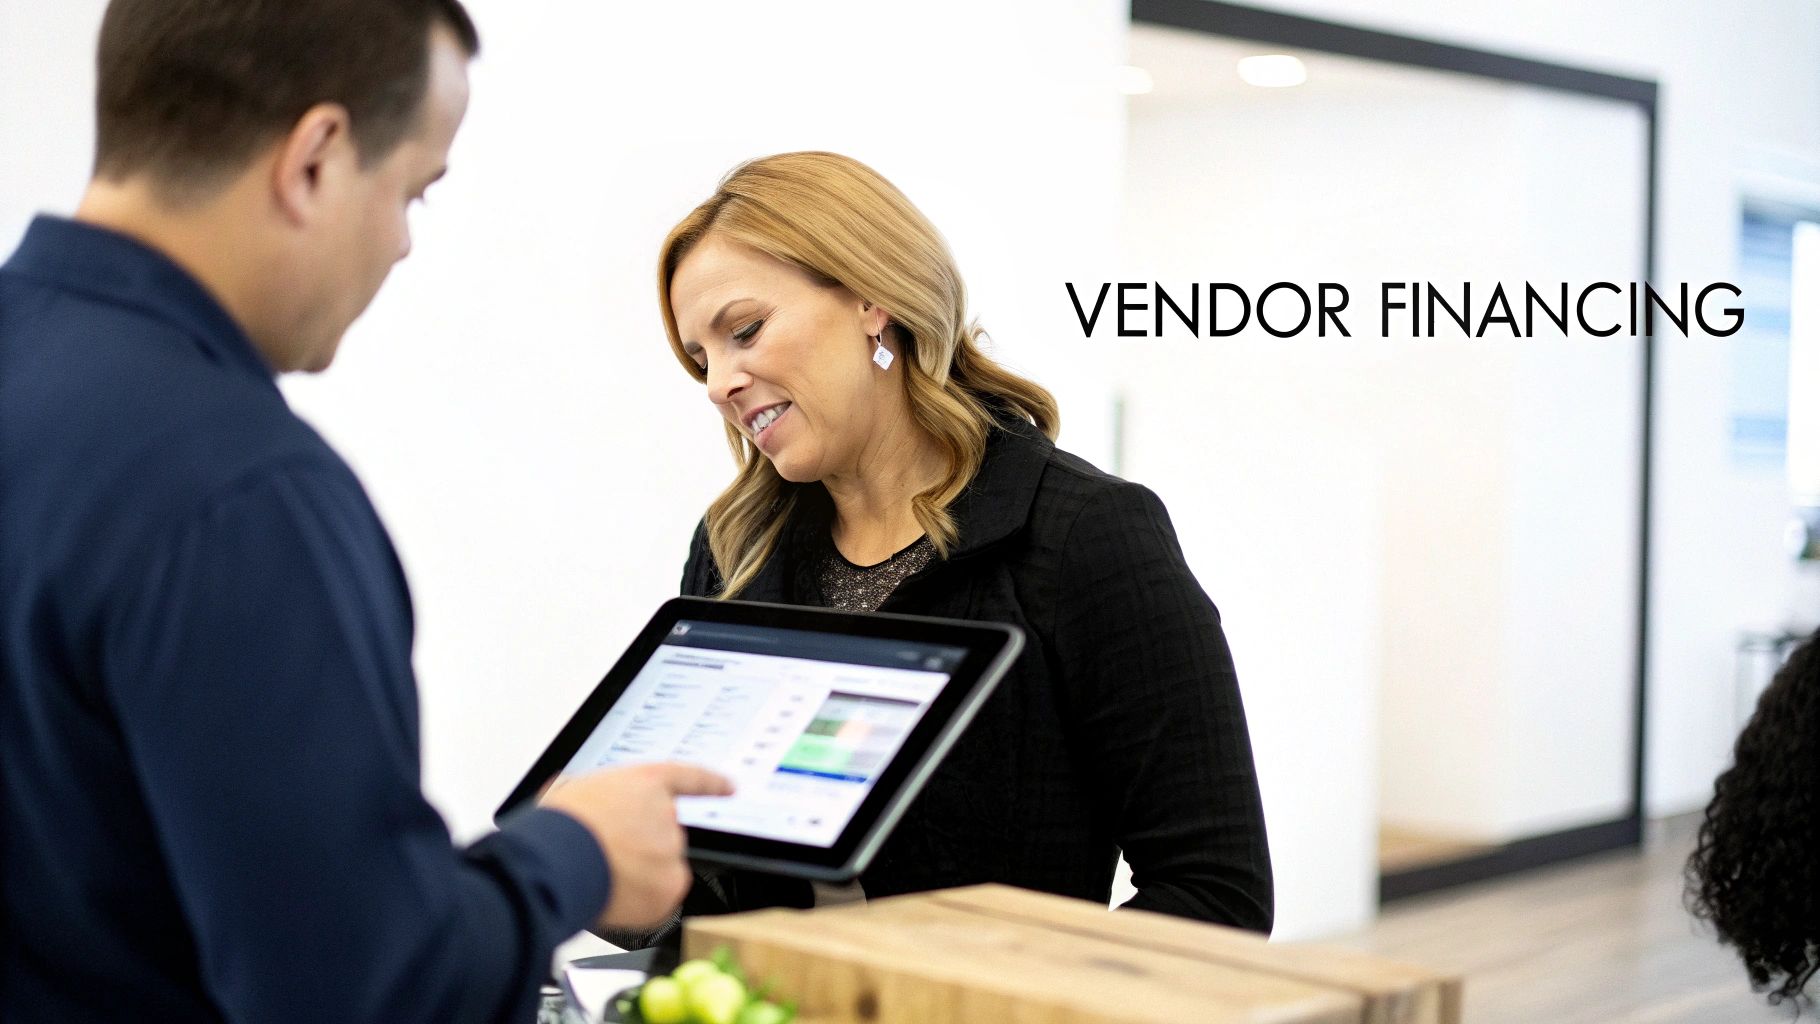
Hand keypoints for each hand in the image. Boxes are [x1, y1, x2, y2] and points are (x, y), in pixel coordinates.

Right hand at [540, 763, 733, 929]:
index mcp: (645, 783)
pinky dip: (642, 904)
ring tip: (604, 876)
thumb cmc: (558, 827)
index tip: (729, 788)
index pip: (688, 779)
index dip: (710, 785)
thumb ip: (605, 800)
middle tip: (608, 859)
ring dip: (639, 878)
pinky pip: (660, 898)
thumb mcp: (577, 793)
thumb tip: (598, 814)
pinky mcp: (671, 883)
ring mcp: (672, 848)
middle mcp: (666, 813)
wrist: (556, 857)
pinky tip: (614, 896)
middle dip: (642, 852)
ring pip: (661, 870)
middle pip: (666, 838)